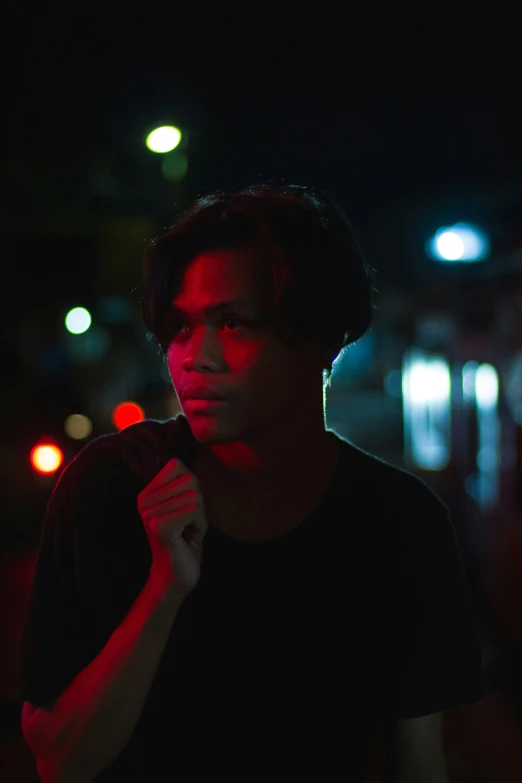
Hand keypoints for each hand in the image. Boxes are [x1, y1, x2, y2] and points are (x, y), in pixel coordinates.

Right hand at [137, 458, 207, 598]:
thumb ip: (185, 485)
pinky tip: (188, 538)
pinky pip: (193, 511)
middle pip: (190, 481)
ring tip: (187, 533)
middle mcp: (144, 501)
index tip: (185, 512)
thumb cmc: (184, 541)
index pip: (178, 467)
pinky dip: (199, 526)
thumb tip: (183, 464)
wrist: (175, 577)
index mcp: (147, 494)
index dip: (192, 489)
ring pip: (194, 497)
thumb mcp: (186, 506)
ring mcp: (150, 514)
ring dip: (199, 518)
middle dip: (198, 505)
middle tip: (187, 525)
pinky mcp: (160, 527)